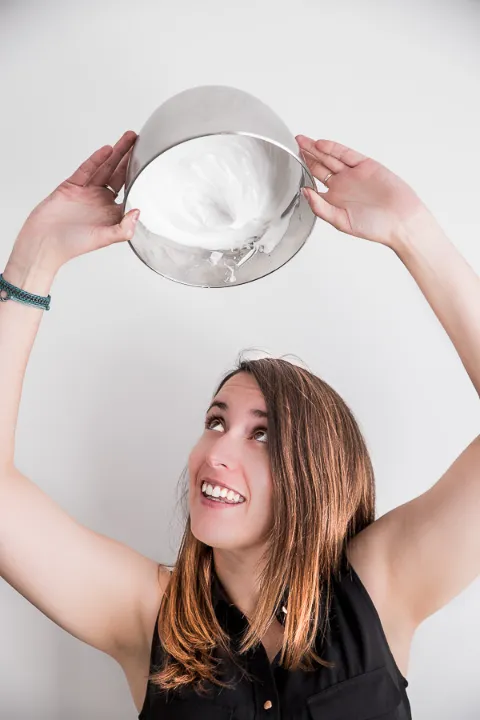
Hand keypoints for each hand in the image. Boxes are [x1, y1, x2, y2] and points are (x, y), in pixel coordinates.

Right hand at [9, 131, 139, 274]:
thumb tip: (137, 212)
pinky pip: (87, 170)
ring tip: (128, 138)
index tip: (150, 164)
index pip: (130, 191)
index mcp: (112, 213)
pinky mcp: (72, 186)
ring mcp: (87, 192)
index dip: (139, 177)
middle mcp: (101, 200)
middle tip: (140, 142)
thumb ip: (123, 229)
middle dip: (129, 158)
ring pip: (105, 168)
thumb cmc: (72, 245)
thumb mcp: (103, 239)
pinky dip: (96, 160)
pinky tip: (107, 150)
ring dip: (116, 153)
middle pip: (119, 175)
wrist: (43, 242)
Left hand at [296, 135, 430, 249]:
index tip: (288, 164)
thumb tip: (304, 192)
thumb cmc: (374, 227)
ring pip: (330, 157)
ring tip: (301, 141)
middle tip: (293, 145)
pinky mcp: (365, 165)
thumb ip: (321, 208)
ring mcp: (353, 174)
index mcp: (334, 199)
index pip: (313, 182)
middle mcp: (342, 185)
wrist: (400, 221)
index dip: (301, 173)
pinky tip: (320, 145)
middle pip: (319, 166)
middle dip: (306, 155)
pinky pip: (346, 154)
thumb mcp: (341, 222)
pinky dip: (333, 149)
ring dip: (316, 149)